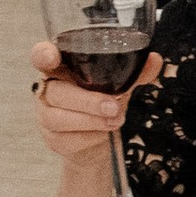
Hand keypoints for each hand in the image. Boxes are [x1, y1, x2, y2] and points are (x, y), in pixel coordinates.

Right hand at [32, 37, 161, 162]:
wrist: (100, 141)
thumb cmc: (103, 103)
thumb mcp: (120, 86)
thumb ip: (135, 73)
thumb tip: (155, 60)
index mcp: (60, 68)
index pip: (40, 56)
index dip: (43, 55)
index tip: (53, 57)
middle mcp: (47, 89)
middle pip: (57, 92)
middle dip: (87, 101)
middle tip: (113, 107)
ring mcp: (45, 115)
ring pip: (58, 118)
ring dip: (91, 120)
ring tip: (115, 120)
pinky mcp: (52, 139)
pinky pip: (67, 139)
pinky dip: (90, 137)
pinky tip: (103, 133)